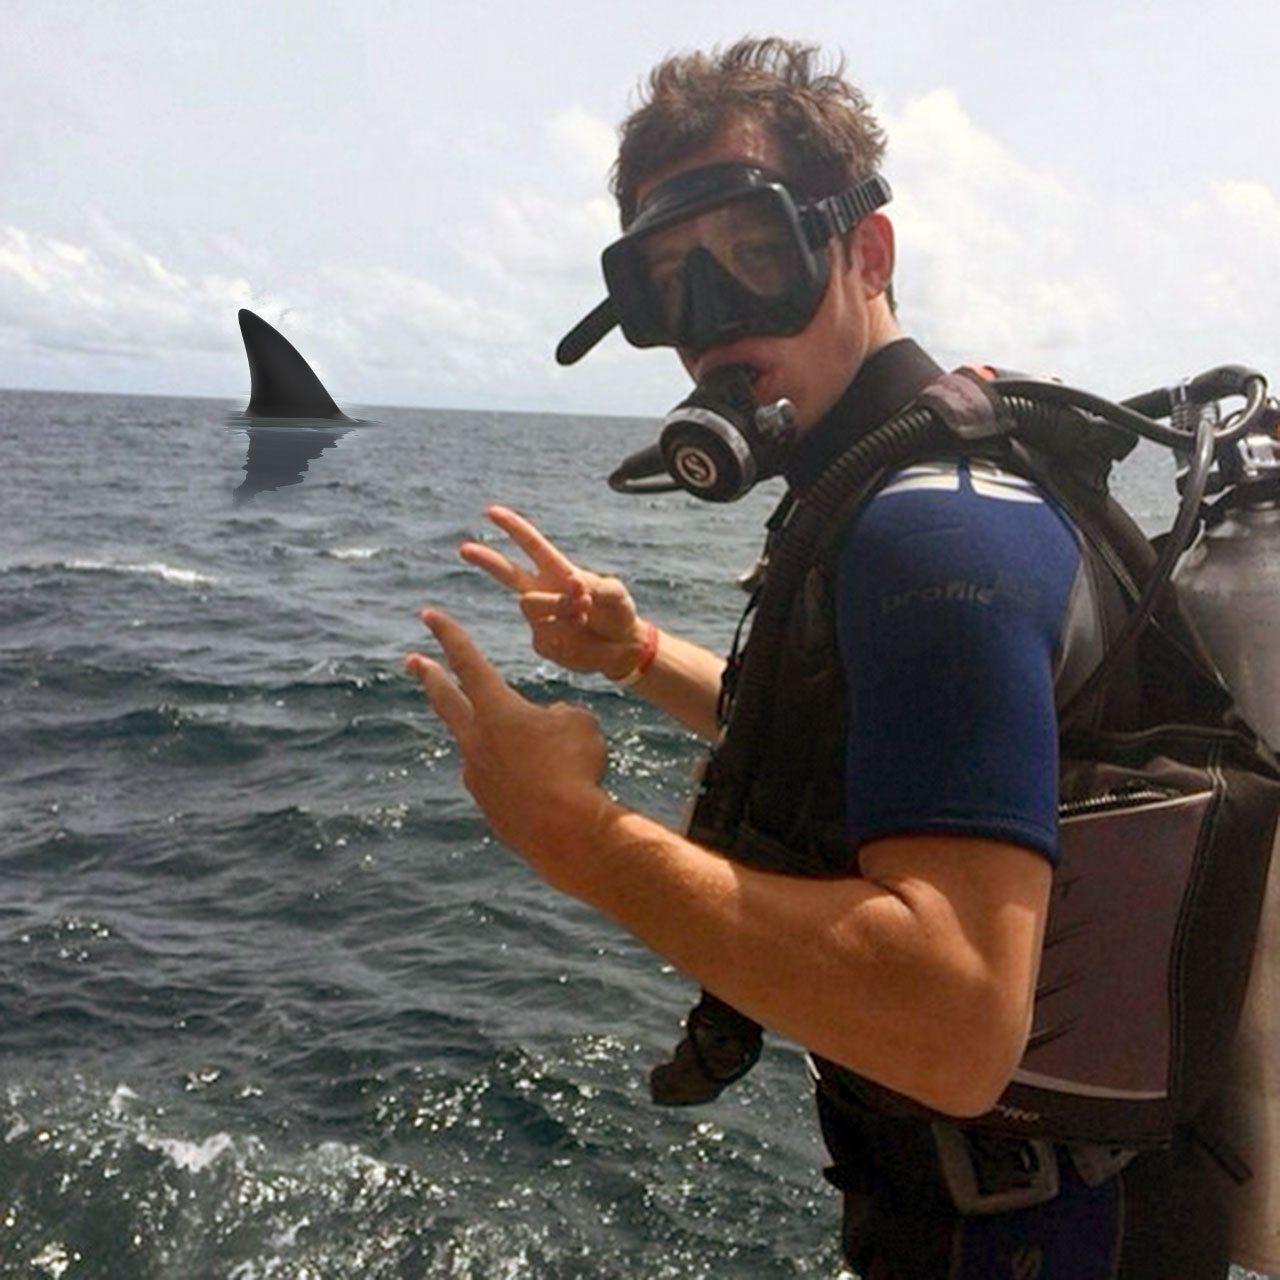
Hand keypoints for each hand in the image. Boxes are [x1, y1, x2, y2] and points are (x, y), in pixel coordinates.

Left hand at [405, 608, 618, 883]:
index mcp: (496, 709)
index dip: (448, 634)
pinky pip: (502, 780)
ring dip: (510, 745)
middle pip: (446, 699)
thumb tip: (542, 728)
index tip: (428, 615)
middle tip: (412, 661)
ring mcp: (476, 776)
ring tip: (552, 759)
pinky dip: (521, 778)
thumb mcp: (578, 723)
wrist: (568, 832)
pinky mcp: (487, 806)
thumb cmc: (576, 768)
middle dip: (429, 676)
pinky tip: (548, 790)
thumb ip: (555, 715)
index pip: (467, 660)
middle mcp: (476, 740)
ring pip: (486, 746)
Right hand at [459, 505, 648, 679]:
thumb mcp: (616, 593)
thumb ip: (599, 586)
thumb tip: (576, 587)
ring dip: (557, 605)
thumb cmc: (618, 612)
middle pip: (507, 572)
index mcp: (558, 572)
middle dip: (487, 560)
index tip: (492, 511)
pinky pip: (544, 633)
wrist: (623, 647)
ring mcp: (541, 618)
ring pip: (530, 604)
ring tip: (583, 611)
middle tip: (464, 548)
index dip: (513, 527)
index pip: (531, 545)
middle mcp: (544, 592)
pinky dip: (565, 630)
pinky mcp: (543, 642)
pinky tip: (580, 630)